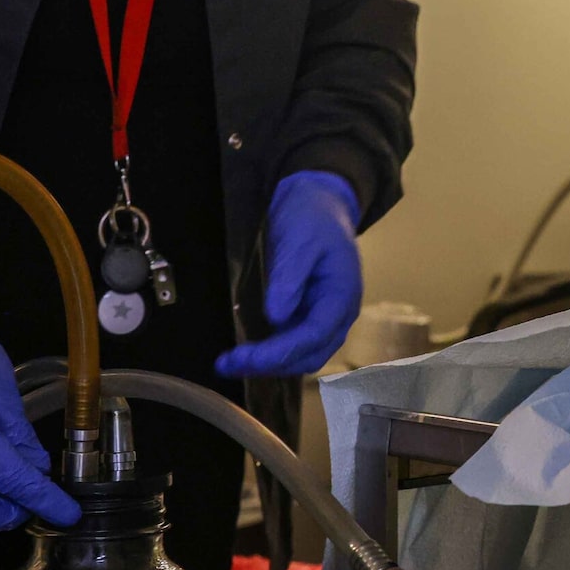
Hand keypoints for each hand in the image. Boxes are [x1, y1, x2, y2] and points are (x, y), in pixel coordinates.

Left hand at [217, 171, 362, 379]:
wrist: (319, 204)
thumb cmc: (312, 218)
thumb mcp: (299, 239)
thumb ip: (290, 277)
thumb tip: (276, 317)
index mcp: (341, 296)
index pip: (312, 337)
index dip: (278, 352)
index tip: (243, 356)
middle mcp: (338, 314)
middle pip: (309, 355)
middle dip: (270, 365)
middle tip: (228, 363)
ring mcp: (325, 317)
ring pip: (303, 355)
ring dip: (270, 364)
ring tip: (232, 361)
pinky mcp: (310, 315)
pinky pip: (295, 344)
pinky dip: (273, 354)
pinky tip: (248, 351)